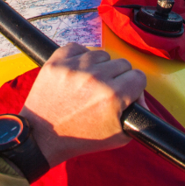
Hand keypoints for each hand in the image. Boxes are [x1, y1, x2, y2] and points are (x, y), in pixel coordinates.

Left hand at [19, 42, 146, 167]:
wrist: (42, 137)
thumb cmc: (78, 138)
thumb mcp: (118, 136)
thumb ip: (138, 116)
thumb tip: (142, 98)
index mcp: (113, 96)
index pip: (139, 76)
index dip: (134, 86)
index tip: (127, 91)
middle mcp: (95, 78)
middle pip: (122, 63)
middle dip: (118, 77)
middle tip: (106, 91)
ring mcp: (74, 67)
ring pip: (101, 54)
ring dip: (98, 67)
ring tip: (90, 83)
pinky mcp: (56, 61)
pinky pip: (77, 47)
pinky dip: (79, 56)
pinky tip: (77, 71)